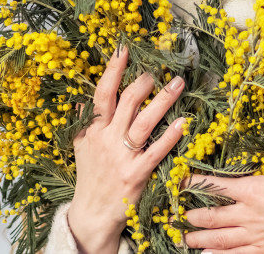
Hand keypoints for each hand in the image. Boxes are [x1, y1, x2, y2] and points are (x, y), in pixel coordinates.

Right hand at [67, 46, 185, 253]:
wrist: (91, 215)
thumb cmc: (90, 176)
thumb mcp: (80, 146)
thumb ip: (83, 120)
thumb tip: (82, 95)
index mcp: (93, 130)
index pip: (102, 94)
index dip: (113, 70)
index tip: (124, 49)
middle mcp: (107, 140)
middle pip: (127, 102)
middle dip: (144, 82)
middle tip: (159, 69)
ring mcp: (123, 157)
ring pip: (144, 122)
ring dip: (163, 100)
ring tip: (178, 84)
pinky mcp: (137, 174)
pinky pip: (157, 151)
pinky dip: (170, 135)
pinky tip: (183, 122)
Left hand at [180, 163, 263, 253]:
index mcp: (253, 189)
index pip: (216, 185)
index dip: (195, 183)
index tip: (182, 182)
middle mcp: (249, 214)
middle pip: (212, 216)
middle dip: (194, 217)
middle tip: (182, 216)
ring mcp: (256, 236)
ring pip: (220, 239)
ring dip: (200, 240)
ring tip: (187, 239)